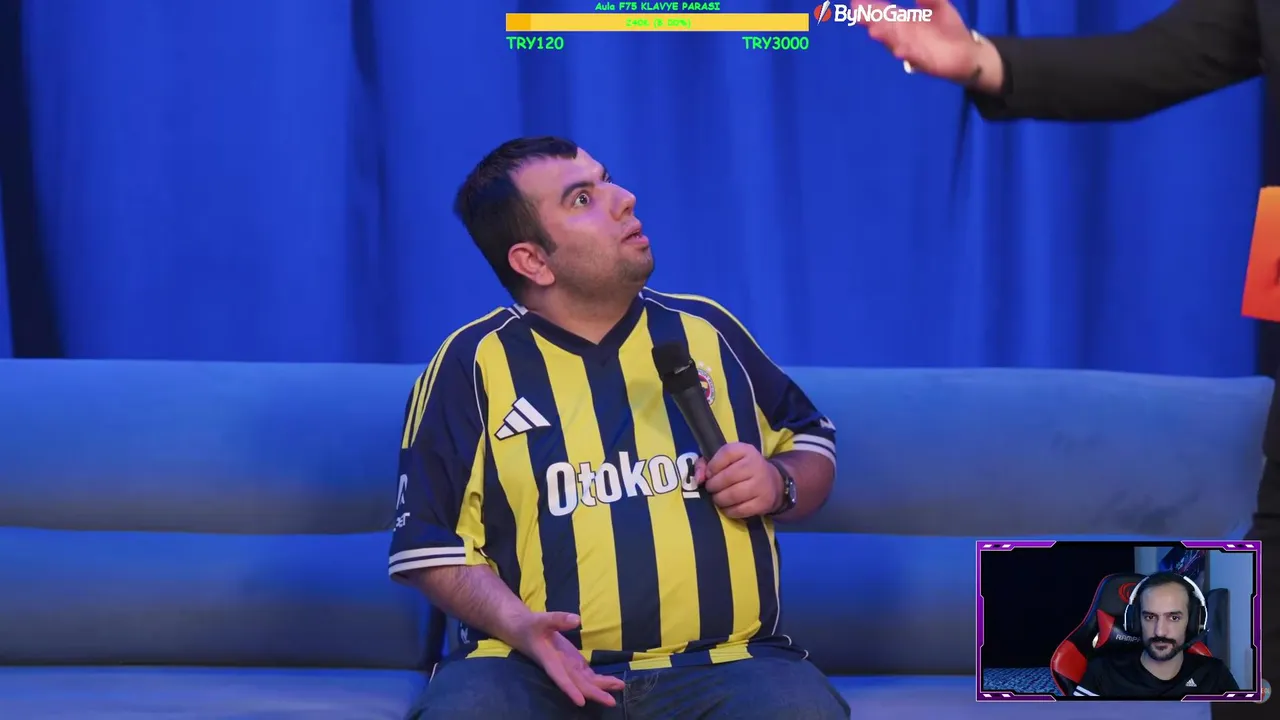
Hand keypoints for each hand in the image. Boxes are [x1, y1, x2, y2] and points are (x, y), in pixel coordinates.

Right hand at [508, 611, 624, 706]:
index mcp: (550, 661)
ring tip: (620, 686)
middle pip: (578, 685)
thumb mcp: (541, 619)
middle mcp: (561, 668)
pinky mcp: (574, 663)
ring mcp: (569, 667)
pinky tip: (613, 683)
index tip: (581, 702)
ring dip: (602, 686)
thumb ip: (558, 619)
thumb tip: (577, 620)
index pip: (560, 678)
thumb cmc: (530, 626)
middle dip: (594, 693)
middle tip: (612, 701)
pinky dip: (600, 680)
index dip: (570, 690)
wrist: (524, 631)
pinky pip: (588, 675)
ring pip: (586, 681)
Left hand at [693, 442, 781, 518]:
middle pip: (727, 477)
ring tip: (718, 497)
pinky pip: (739, 510)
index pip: (726, 453)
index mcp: (746, 450)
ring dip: (719, 499)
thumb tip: (698, 479)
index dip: (712, 466)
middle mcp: (755, 465)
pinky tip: (727, 506)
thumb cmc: (741, 469)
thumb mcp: (726, 459)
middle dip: (713, 486)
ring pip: (732, 495)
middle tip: (712, 489)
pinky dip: (728, 510)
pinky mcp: (763, 502)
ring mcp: (761, 484)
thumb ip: (705, 463)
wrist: (772, 482)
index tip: (709, 474)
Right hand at [862, 0, 980, 83]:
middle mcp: (904, 37)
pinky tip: (899, 51)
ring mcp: (913, 50)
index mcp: (905, 22)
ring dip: (885, 39)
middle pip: (886, 28)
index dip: (871, 9)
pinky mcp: (926, 63)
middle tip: (859, 14)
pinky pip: (915, 59)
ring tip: (874, 31)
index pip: (885, 14)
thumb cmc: (949, 30)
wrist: (967, 53)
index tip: (856, 4)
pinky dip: (907, 55)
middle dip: (873, 22)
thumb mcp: (940, 7)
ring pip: (896, 44)